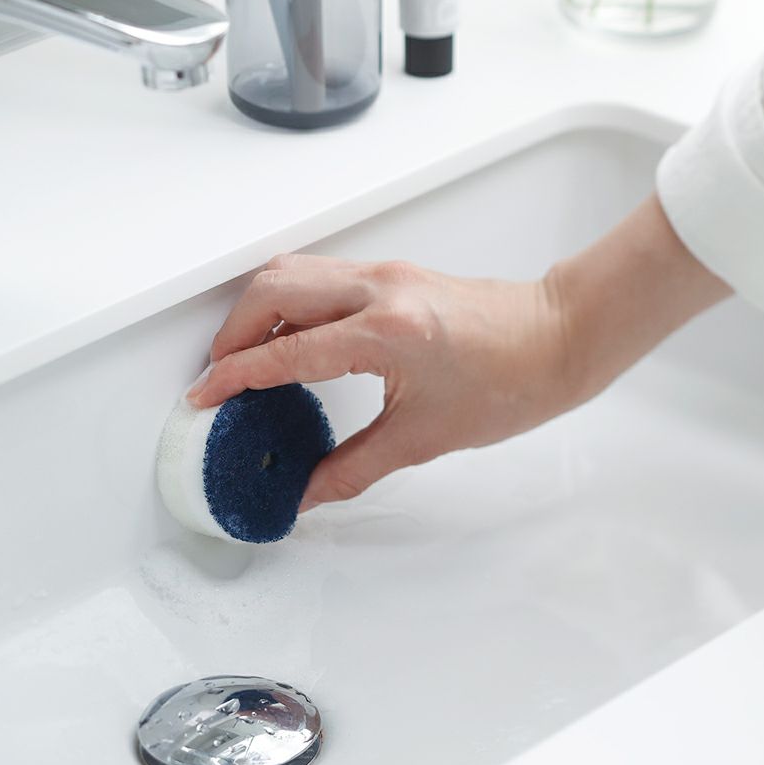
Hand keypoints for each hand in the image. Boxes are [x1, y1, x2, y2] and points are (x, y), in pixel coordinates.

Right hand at [189, 254, 576, 509]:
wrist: (558, 339)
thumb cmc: (511, 383)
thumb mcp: (424, 438)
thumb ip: (353, 468)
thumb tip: (308, 493)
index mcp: (386, 332)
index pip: (285, 351)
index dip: (235, 376)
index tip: (205, 397)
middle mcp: (378, 289)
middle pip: (272, 288)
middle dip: (233, 332)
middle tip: (222, 376)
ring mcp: (386, 274)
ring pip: (294, 271)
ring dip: (260, 310)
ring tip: (250, 357)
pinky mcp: (394, 273)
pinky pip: (321, 275)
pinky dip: (292, 303)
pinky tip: (295, 340)